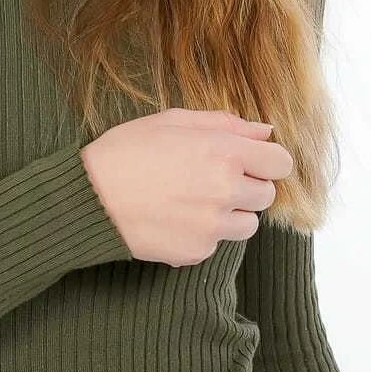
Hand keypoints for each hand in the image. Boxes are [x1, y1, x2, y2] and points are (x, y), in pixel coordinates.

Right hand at [80, 109, 292, 266]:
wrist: (89, 198)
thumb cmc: (126, 152)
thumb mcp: (173, 121)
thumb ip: (224, 124)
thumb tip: (263, 133)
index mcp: (225, 152)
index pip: (281, 163)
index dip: (267, 162)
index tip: (252, 164)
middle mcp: (226, 190)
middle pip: (266, 195)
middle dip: (247, 188)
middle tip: (213, 182)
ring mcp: (212, 225)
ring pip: (248, 224)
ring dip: (231, 215)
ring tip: (195, 203)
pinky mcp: (197, 251)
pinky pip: (216, 244)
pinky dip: (203, 235)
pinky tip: (175, 220)